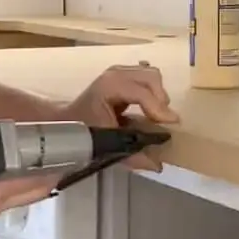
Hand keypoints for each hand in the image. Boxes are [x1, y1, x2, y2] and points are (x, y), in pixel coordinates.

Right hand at [0, 148, 64, 219]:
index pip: (38, 185)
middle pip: (34, 193)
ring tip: (42, 161)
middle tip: (58, 157)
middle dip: (48, 177)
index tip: (68, 158)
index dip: (55, 172)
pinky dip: (19, 184)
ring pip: (22, 195)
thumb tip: (15, 136)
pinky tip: (18, 169)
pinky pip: (10, 195)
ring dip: (34, 181)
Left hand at [61, 63, 178, 171]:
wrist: (66, 120)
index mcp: (109, 86)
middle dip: (160, 99)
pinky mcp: (123, 75)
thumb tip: (157, 166)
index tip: (171, 123)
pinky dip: (152, 91)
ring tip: (156, 115)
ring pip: (151, 75)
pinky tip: (149, 106)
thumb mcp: (107, 143)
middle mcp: (115, 74)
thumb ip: (132, 156)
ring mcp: (119, 72)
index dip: (158, 108)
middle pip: (151, 77)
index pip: (141, 92)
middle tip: (162, 120)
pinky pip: (145, 79)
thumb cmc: (83, 130)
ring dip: (158, 95)